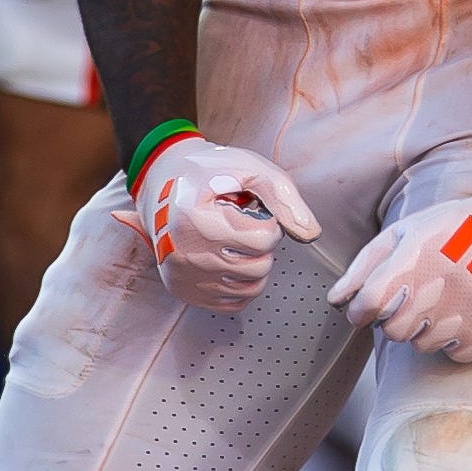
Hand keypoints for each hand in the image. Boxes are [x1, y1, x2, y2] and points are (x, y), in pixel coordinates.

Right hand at [117, 136, 319, 308]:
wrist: (161, 181)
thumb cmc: (207, 172)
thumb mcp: (248, 168)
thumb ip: (284, 198)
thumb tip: (310, 234)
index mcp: (196, 220)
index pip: (263, 240)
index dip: (269, 224)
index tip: (253, 212)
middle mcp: (184, 254)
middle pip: (259, 266)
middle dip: (263, 245)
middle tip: (244, 225)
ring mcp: (182, 276)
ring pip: (250, 288)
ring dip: (255, 264)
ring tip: (236, 241)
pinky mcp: (183, 290)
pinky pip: (233, 302)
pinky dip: (240, 283)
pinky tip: (229, 259)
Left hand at [331, 188, 471, 361]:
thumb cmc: (454, 226)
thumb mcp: (406, 230)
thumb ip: (365, 266)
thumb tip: (336, 300)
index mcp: (416, 256)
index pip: (369, 304)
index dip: (360, 311)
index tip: (366, 308)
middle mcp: (441, 285)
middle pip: (393, 331)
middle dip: (393, 319)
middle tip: (411, 300)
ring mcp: (468, 311)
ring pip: (422, 345)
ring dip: (424, 329)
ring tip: (442, 301)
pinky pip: (453, 354)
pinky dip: (454, 340)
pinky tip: (463, 313)